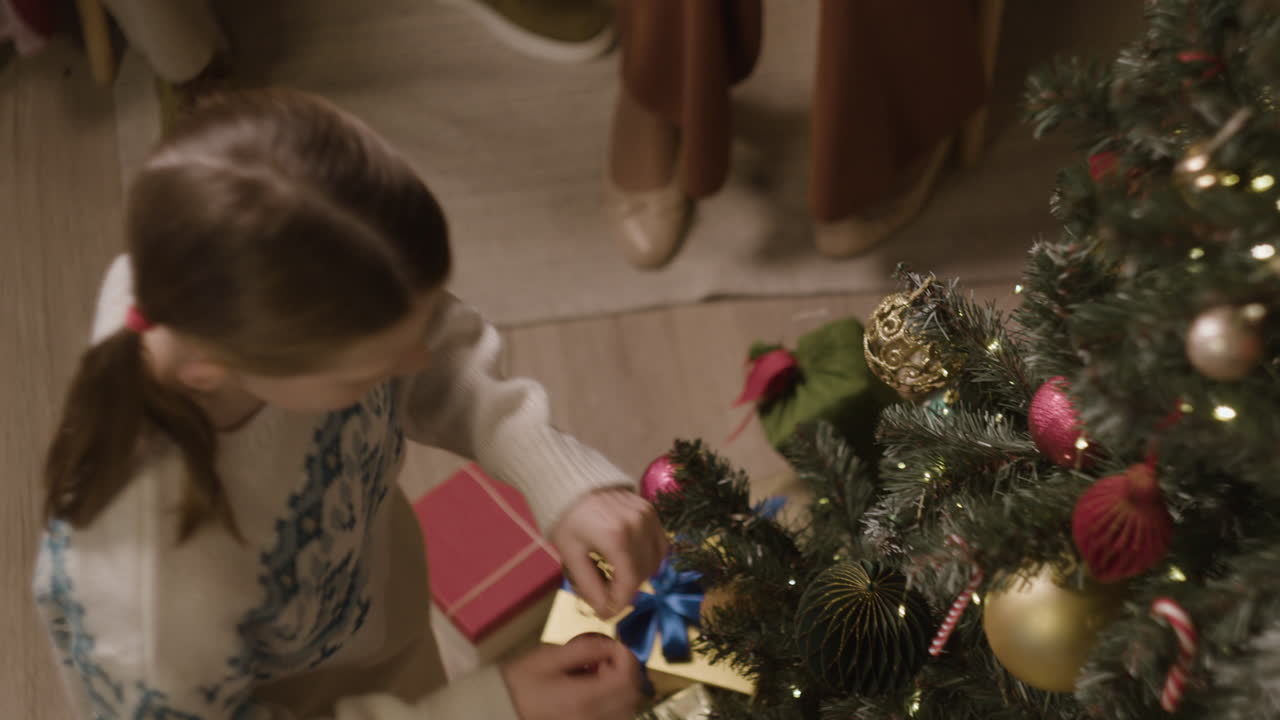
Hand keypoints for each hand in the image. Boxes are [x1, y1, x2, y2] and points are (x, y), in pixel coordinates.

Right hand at [502, 634, 643, 719]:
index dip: (627, 659)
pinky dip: (615, 703)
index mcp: (583, 699)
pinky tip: (597, 691)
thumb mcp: (549, 657)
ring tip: (601, 674)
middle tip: (608, 657)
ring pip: (626, 711)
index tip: (615, 646)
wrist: (500, 710)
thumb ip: (584, 649)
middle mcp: (592, 718)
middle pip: (632, 697)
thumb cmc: (519, 683)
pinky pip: (612, 718)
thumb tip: (612, 644)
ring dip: (623, 689)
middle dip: (627, 672)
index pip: (626, 680)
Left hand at [550, 488, 667, 616]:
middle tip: (606, 594)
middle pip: (643, 573)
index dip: (620, 602)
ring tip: (616, 576)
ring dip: (639, 575)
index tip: (606, 612)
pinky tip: (631, 560)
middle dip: (626, 590)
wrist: (570, 480)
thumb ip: (589, 585)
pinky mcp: (651, 510)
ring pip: (655, 561)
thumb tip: (605, 611)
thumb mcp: (570, 554)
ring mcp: (648, 515)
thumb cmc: (566, 517)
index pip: (629, 582)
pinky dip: (650, 557)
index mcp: (615, 537)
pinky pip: (660, 543)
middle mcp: (637, 526)